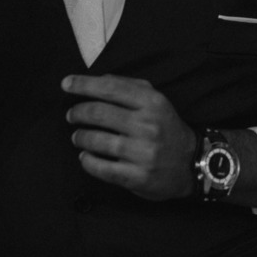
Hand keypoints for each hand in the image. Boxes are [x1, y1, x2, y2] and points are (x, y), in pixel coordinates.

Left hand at [62, 74, 196, 200]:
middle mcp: (148, 126)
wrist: (191, 163)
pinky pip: (102, 168)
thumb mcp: (157, 101)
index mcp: (152, 103)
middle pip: (99, 113)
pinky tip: (85, 157)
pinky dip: (87, 161)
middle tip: (71, 115)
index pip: (110, 88)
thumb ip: (130, 87)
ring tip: (77, 136)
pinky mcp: (138, 177)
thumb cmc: (166, 128)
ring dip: (80, 137)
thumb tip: (99, 80)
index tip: (66, 84)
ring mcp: (143, 153)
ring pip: (97, 141)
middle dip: (78, 112)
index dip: (84, 84)